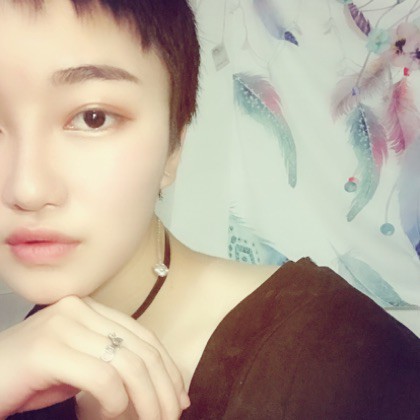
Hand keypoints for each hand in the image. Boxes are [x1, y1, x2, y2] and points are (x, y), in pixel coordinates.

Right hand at [0, 296, 188, 418]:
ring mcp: (63, 325)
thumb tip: (165, 391)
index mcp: (91, 309)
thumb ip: (118, 368)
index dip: (167, 367)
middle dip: (163, 387)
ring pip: (127, 362)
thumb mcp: (83, 366)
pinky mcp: (47, 348)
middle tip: (171, 416)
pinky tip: (113, 411)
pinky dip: (115, 398)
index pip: (143, 336)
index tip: (179, 396)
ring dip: (147, 399)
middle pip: (140, 349)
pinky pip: (100, 374)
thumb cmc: (31, 378)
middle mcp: (80, 309)